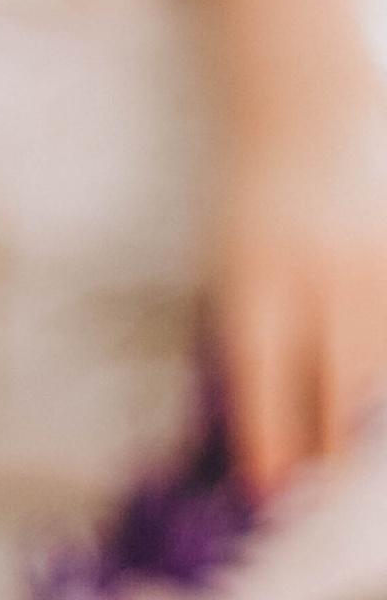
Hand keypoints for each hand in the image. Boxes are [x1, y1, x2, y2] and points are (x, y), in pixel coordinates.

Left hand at [215, 97, 386, 494]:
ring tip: (342, 434)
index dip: (266, 443)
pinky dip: (383, 366)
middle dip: (325, 444)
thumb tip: (255, 426)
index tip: (265, 488)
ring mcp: (374, 264)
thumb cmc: (252, 204)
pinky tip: (368, 384)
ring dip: (362, 410)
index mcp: (253, 280)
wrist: (308, 111)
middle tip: (314, 478)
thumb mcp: (227, 268)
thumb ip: (244, 338)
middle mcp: (320, 276)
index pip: (261, 383)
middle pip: (334, 388)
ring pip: (379, 367)